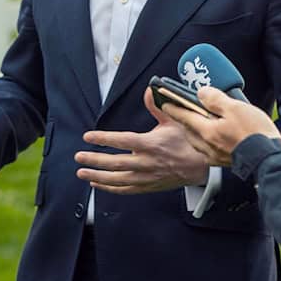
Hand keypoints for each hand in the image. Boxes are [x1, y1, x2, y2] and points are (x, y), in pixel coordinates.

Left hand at [75, 89, 208, 193]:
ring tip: (81, 172)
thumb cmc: (188, 142)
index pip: (123, 141)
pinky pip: (126, 190)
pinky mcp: (148, 187)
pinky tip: (96, 183)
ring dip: (97, 176)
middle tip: (78, 156)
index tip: (88, 136)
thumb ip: (157, 107)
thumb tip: (149, 90)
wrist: (202, 167)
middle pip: (116, 163)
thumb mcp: (175, 121)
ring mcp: (147, 177)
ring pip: (118, 180)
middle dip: (95, 160)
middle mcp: (147, 162)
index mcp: (152, 144)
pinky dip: (110, 188)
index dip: (104, 138)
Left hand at [159, 86, 279, 165]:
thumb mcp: (235, 108)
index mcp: (207, 131)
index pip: (183, 117)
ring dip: (196, 130)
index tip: (164, 103)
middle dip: (185, 119)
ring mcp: (215, 156)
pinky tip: (216, 136)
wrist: (271, 158)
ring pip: (198, 141)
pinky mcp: (225, 162)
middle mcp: (207, 146)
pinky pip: (208, 149)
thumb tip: (202, 93)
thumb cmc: (256, 134)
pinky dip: (208, 140)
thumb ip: (215, 99)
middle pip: (189, 130)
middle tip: (184, 110)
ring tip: (202, 121)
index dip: (173, 108)